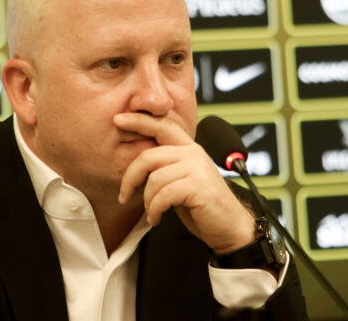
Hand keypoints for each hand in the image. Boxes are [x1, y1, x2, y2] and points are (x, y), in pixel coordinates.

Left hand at [114, 113, 255, 253]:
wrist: (229, 227)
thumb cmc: (201, 205)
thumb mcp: (180, 180)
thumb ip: (164, 167)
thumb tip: (136, 166)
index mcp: (188, 148)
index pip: (162, 126)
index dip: (139, 121)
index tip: (118, 119)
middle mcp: (193, 153)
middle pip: (148, 156)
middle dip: (130, 178)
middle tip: (123, 196)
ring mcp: (197, 168)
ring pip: (154, 179)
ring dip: (147, 201)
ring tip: (151, 212)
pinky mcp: (198, 186)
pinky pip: (164, 195)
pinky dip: (155, 209)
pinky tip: (156, 218)